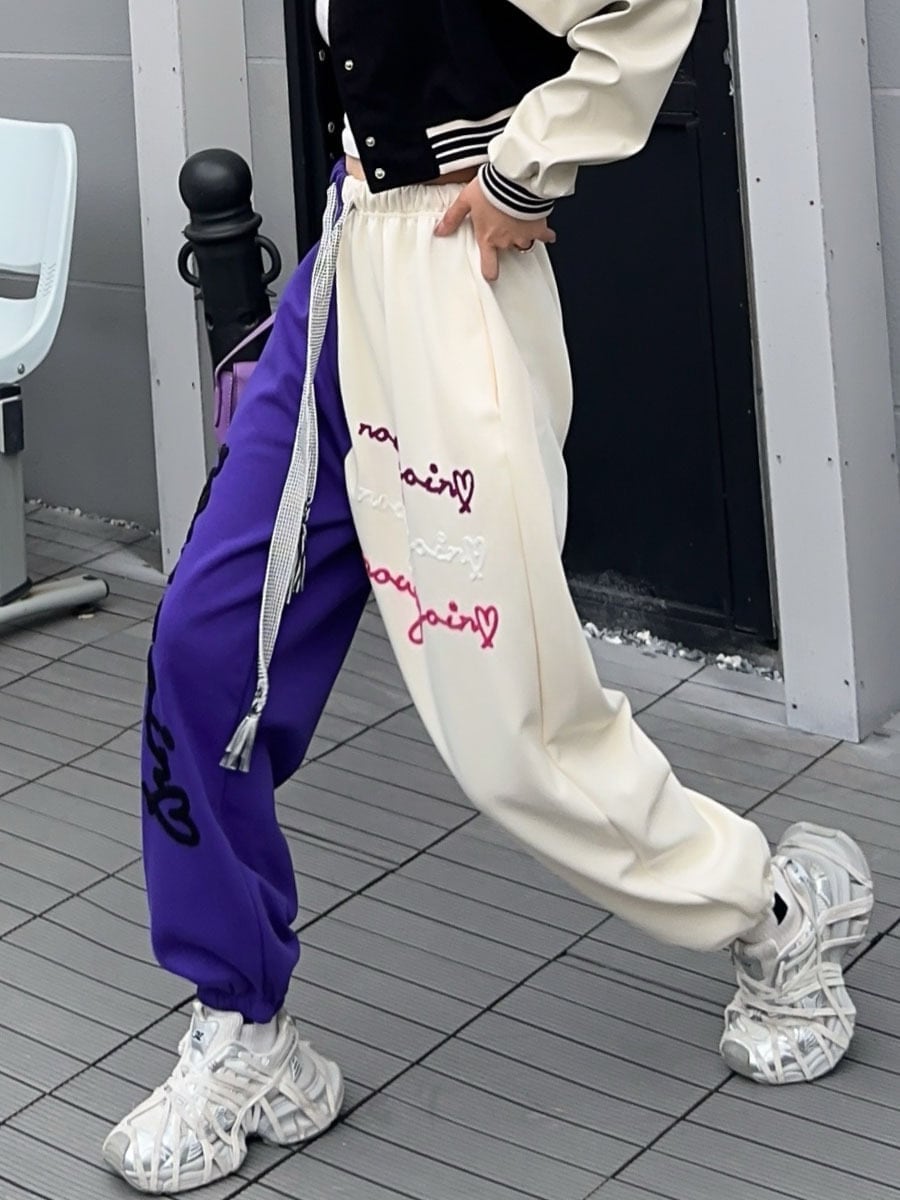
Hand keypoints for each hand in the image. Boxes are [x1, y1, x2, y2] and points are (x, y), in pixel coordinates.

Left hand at [434, 178, 555, 282]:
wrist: (516, 178)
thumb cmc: (491, 188)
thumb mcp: (466, 200)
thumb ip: (453, 218)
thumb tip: (439, 231)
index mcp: (488, 238)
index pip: (489, 267)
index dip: (490, 272)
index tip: (491, 273)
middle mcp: (506, 241)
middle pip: (506, 250)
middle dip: (505, 240)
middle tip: (503, 226)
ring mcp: (524, 236)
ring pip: (524, 243)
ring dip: (522, 236)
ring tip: (519, 223)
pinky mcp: (539, 227)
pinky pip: (545, 236)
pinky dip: (545, 234)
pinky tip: (545, 232)